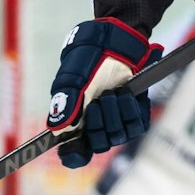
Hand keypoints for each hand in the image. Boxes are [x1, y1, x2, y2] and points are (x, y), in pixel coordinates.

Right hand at [47, 18, 160, 168]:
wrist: (116, 38)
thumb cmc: (88, 55)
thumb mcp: (73, 75)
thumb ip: (65, 101)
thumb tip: (57, 129)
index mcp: (74, 120)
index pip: (74, 152)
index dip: (73, 156)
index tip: (72, 151)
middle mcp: (95, 124)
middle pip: (98, 145)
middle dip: (98, 125)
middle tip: (98, 102)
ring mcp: (117, 120)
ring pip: (118, 136)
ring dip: (116, 114)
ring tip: (113, 92)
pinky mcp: (135, 113)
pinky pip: (138, 126)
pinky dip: (132, 111)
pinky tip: (127, 94)